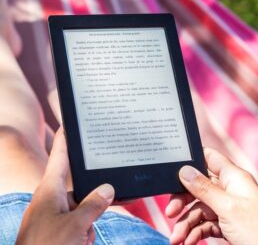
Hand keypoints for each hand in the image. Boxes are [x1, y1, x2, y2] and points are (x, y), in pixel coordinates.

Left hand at [16, 128, 114, 244]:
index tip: (68, 123)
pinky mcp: (59, 229)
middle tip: (106, 200)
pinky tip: (81, 243)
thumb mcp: (75, 226)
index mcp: (50, 190)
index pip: (59, 156)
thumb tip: (108, 189)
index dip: (64, 138)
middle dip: (93, 198)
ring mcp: (55, 215)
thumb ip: (94, 204)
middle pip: (80, 186)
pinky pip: (79, 223)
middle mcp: (52, 199)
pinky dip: (84, 232)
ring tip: (81, 239)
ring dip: (89, 222)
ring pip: (83, 208)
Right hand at [166, 148, 257, 244]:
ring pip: (199, 208)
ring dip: (186, 222)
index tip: (174, 168)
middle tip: (170, 212)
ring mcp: (226, 207)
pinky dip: (195, 232)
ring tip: (176, 238)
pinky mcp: (226, 223)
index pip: (209, 157)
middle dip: (183, 200)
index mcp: (233, 177)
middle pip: (198, 186)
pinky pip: (204, 223)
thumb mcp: (227, 207)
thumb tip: (184, 170)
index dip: (192, 159)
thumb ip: (204, 188)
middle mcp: (229, 189)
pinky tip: (188, 241)